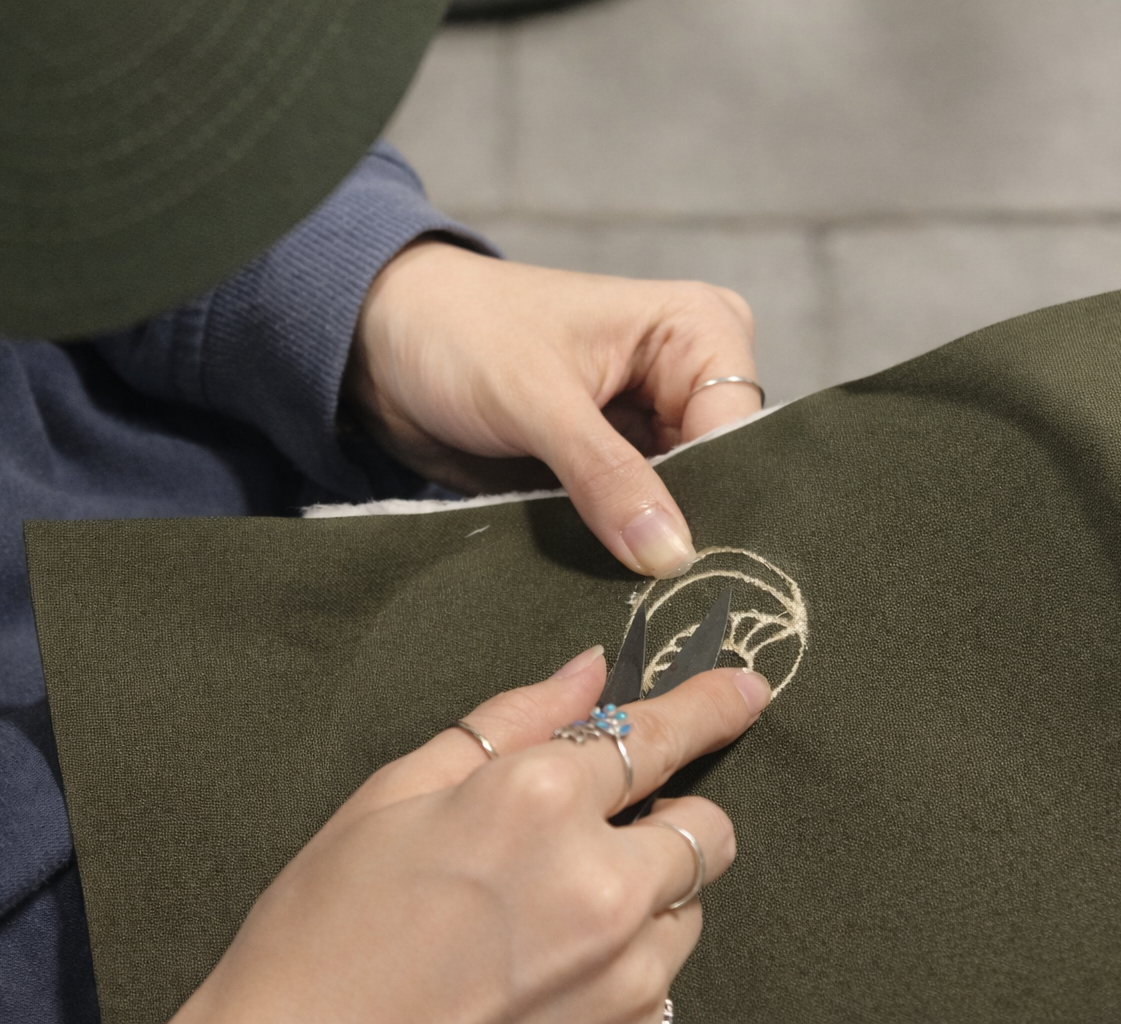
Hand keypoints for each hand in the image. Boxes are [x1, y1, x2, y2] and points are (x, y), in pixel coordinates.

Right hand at [172, 648, 771, 1023]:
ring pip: (689, 910)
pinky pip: (660, 979)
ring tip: (553, 910)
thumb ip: (509, 723)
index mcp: (538, 799)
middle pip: (706, 830)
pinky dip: (627, 962)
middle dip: (669, 816)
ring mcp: (620, 973)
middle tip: (600, 828)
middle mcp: (601, 883)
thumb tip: (588, 671)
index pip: (660, 735)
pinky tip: (549, 967)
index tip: (746, 691)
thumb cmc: (325, 927)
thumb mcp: (395, 793)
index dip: (711, 706)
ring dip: (649, 895)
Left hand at [345, 240, 760, 577]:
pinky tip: (611, 585)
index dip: (716, 499)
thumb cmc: (460, 332)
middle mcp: (689, 376)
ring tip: (638, 599)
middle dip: (687, 529)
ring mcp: (653, 425)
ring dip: (651, 547)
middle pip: (719, 473)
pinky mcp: (616, 466)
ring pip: (681, 505)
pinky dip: (621, 549)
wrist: (383, 342)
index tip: (691, 568)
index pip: (737, 431)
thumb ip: (606, 475)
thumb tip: (672, 553)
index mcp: (699, 327)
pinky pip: (638, 519)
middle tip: (668, 598)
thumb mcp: (535, 399)